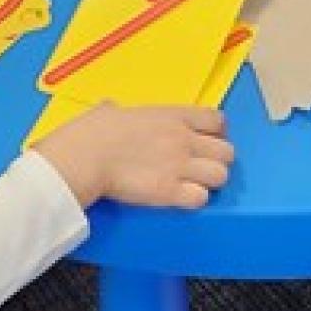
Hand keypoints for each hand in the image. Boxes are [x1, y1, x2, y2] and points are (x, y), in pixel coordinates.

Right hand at [34, 103, 232, 211]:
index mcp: (172, 116)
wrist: (83, 157)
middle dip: (216, 161)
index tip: (207, 141)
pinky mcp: (169, 192)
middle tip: (200, 168)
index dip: (216, 133)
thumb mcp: (109, 110)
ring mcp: (178, 166)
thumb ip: (120, 111)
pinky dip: (194, 200)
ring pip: (221, 176)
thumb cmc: (91, 133)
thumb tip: (110, 110)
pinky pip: (201, 198)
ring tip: (192, 185)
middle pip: (227, 151)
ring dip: (209, 182)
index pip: (217, 120)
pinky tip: (180, 198)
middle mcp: (182, 139)